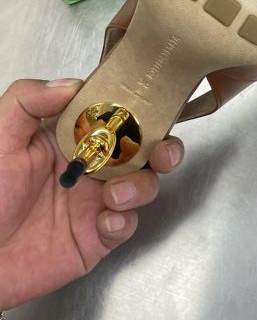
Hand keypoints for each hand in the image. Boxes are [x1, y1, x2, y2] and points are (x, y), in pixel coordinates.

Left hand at [0, 79, 183, 310]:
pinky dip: (124, 222)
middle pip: (143, 150)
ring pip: (143, 185)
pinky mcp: (97, 235)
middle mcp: (90, 166)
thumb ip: (28, 101)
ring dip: (141, 186)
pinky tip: (105, 222)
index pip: (114, 115)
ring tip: (115, 194)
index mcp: (70, 137)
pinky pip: (127, 225)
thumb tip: (71, 84)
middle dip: (164, 148)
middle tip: (161, 152)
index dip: (137, 109)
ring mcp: (96, 201)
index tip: (146, 108)